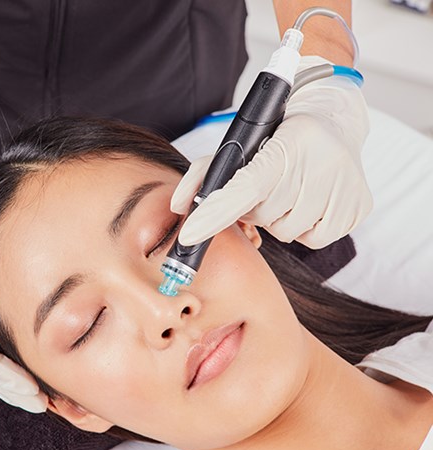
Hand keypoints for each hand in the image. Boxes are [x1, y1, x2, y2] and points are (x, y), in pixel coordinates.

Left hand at [171, 56, 371, 249]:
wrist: (334, 121)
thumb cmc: (277, 136)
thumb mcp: (239, 145)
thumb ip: (203, 174)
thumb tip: (178, 207)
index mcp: (287, 146)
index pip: (244, 189)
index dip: (215, 215)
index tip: (189, 237)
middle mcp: (320, 166)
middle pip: (264, 217)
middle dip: (256, 208)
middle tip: (266, 186)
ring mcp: (344, 190)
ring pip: (287, 232)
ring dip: (279, 218)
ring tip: (289, 190)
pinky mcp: (358, 208)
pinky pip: (313, 239)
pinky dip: (304, 227)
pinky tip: (309, 201)